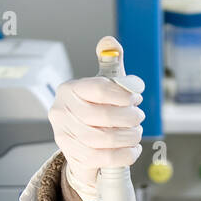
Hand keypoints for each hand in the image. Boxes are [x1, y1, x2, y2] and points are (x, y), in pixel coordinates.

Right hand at [48, 64, 145, 200]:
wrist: (81, 142)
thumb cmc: (95, 109)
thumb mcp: (103, 85)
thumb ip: (110, 63)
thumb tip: (109, 42)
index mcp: (70, 89)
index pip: (99, 89)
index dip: (123, 95)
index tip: (136, 98)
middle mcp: (61, 111)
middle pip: (101, 116)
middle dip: (128, 118)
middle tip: (139, 117)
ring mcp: (64, 135)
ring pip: (102, 139)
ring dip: (128, 137)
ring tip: (136, 133)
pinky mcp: (72, 156)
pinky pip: (102, 158)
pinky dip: (124, 155)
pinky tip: (132, 149)